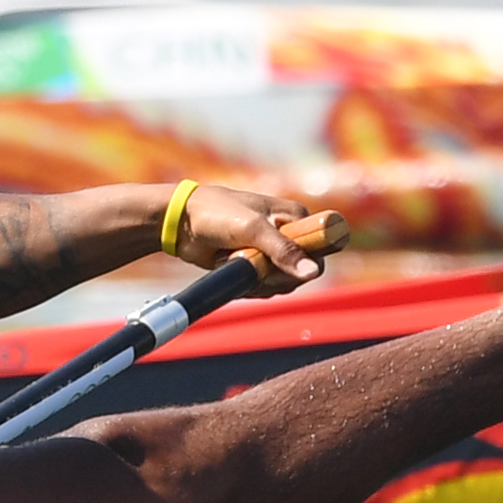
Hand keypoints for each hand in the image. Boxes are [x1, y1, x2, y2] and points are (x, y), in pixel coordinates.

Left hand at [174, 187, 348, 294]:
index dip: (307, 261)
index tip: (279, 261)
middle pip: (302, 272)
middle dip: (274, 274)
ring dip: (258, 280)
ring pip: (282, 284)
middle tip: (250, 261)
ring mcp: (272, 254)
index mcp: (295, 217)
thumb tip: (312, 272)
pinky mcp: (256, 268)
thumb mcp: (251, 228)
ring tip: (234, 258)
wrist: (180, 223)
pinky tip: (230, 267)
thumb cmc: (215, 213)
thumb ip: (282, 249)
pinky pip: (264, 288)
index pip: (322, 247)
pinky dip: (248, 285)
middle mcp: (288, 235)